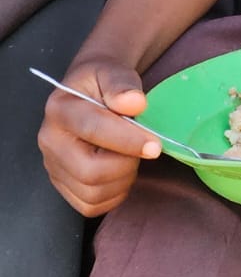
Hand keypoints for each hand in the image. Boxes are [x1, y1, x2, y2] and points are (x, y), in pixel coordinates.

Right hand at [37, 57, 158, 215]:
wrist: (89, 91)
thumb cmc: (103, 81)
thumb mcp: (112, 71)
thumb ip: (121, 83)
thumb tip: (135, 103)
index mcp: (60, 109)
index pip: (93, 129)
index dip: (128, 140)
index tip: (155, 145)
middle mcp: (50, 141)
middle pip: (90, 171)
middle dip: (126, 163)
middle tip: (144, 148)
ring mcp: (53, 166)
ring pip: (92, 193)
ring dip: (123, 179)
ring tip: (131, 156)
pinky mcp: (62, 184)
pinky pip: (91, 205)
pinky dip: (115, 194)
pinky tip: (122, 171)